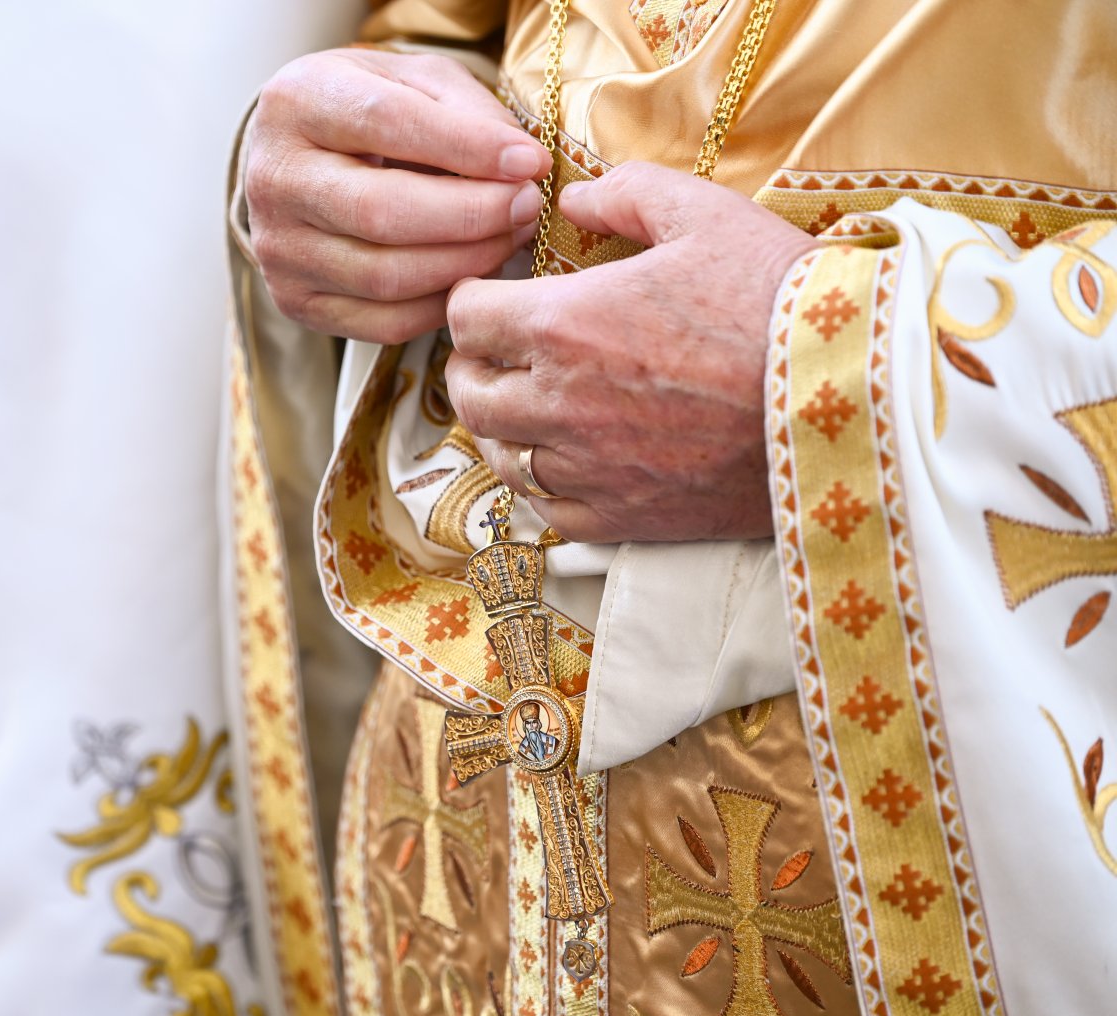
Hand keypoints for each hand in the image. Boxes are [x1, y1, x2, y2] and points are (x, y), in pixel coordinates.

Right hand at [244, 48, 550, 344]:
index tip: (529, 162)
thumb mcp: (412, 81)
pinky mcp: (294, 301)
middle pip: (382, 212)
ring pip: (385, 276)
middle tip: (526, 205)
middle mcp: (274, 178)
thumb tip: (521, 165)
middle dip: (472, 214)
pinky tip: (471, 274)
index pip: (385, 122)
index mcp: (296, 103)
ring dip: (465, 263)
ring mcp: (278, 248)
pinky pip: (383, 322)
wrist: (299, 159)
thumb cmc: (366, 112)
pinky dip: (441, 304)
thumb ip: (464, 110)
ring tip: (508, 236)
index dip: (466, 147)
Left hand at [444, 162, 818, 541]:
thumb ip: (625, 195)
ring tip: (521, 407)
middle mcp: (557, 403)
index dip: (472, 299)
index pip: (466, 317)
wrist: (851, 394)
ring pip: (501, 456)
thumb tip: (573, 203)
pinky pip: (549, 510)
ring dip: (502, 427)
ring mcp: (587, 468)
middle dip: (474, 365)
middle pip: (470, 393)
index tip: (491, 295)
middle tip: (493, 352)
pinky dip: (543, 485)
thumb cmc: (778, 297)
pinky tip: (562, 461)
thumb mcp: (703, 213)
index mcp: (562, 325)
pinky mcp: (623, 518)